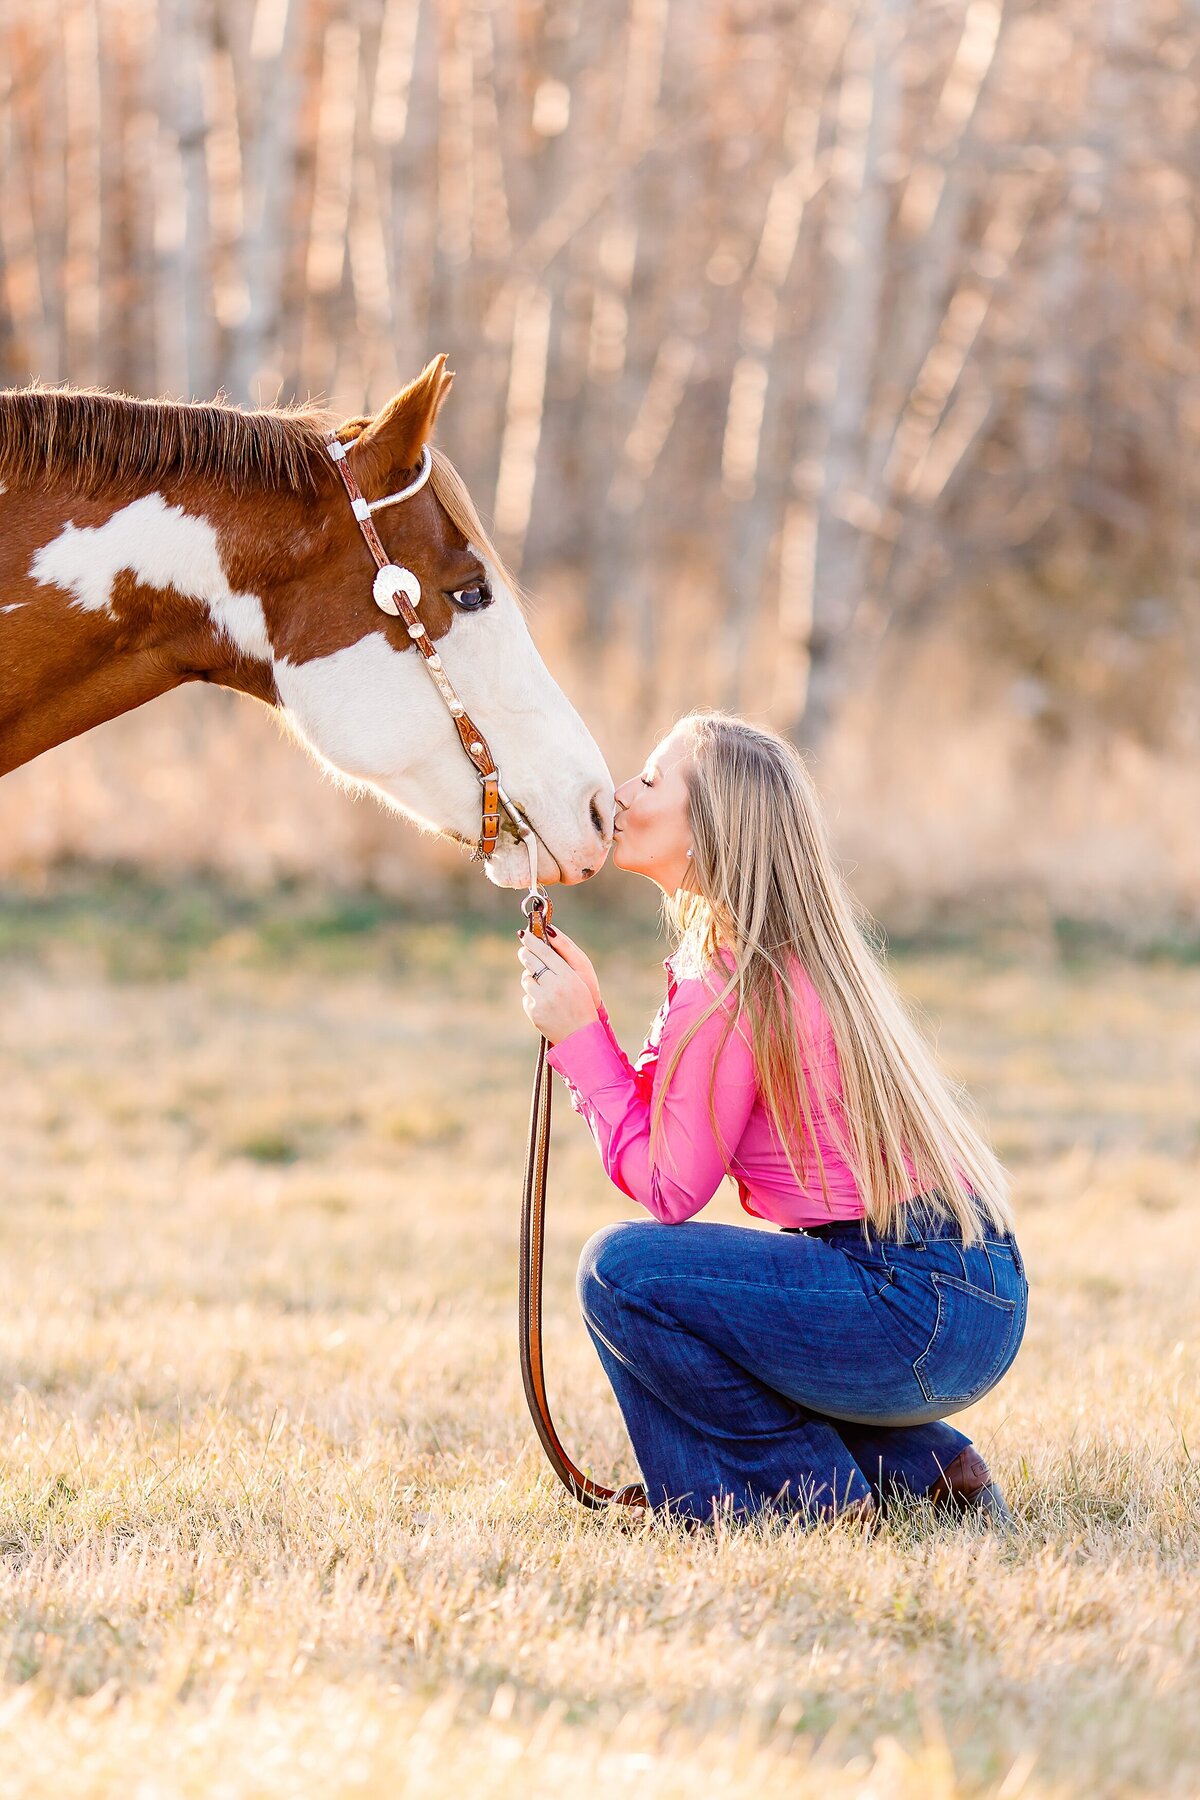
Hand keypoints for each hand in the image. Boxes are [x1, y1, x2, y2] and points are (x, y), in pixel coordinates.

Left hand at [517, 929, 599, 1044]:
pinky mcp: (534, 1013)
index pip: (546, 953)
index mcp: (568, 977)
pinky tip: (544, 1004)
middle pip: (532, 963)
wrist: (580, 1036)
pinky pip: (526, 997)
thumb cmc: (582, 1003)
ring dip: (531, 979)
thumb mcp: (579, 980)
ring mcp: (542, 1001)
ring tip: (544, 987)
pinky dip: (532, 998)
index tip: (525, 934)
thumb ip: (564, 960)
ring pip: (526, 979)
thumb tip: (547, 938)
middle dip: (526, 954)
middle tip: (524, 950)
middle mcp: (554, 988)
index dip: (534, 942)